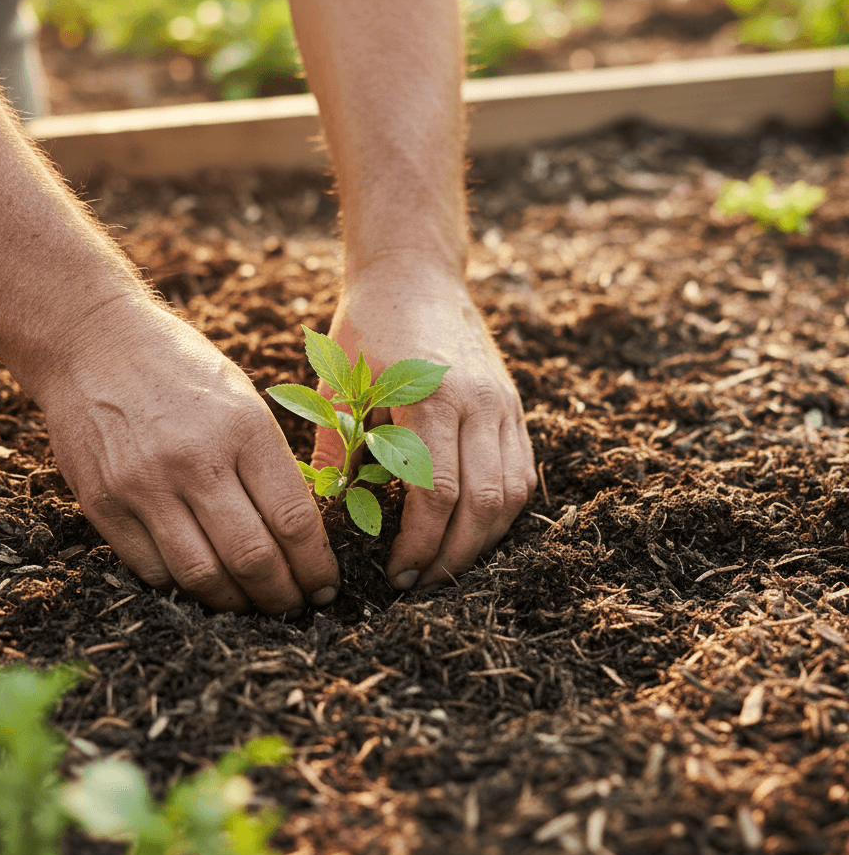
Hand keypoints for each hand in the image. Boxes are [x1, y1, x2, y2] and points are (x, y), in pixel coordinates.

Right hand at [34, 299, 339, 614]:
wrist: (92, 343)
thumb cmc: (180, 367)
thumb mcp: (242, 398)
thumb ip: (268, 461)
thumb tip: (299, 534)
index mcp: (243, 428)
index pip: (293, 520)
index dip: (315, 565)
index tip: (325, 584)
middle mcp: (195, 460)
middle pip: (253, 558)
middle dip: (283, 596)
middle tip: (295, 607)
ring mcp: (144, 485)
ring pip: (201, 576)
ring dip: (235, 603)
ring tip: (252, 605)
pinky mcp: (104, 504)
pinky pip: (152, 570)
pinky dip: (183, 587)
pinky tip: (201, 582)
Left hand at [312, 257, 535, 590]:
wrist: (414, 271)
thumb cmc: (366, 324)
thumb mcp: (338, 380)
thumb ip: (336, 445)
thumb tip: (332, 512)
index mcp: (428, 396)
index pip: (434, 493)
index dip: (418, 544)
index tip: (394, 573)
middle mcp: (477, 401)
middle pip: (481, 503)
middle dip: (452, 557)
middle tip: (419, 583)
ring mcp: (503, 402)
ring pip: (512, 493)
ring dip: (483, 541)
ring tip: (447, 566)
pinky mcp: (515, 403)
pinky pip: (522, 471)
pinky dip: (503, 510)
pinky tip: (474, 529)